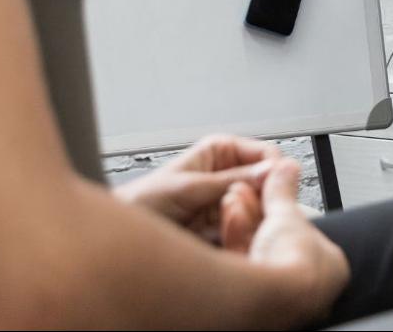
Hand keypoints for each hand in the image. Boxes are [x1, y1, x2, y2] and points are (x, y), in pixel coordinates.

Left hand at [115, 134, 280, 233]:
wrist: (118, 240)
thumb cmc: (140, 203)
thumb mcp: (189, 187)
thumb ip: (233, 180)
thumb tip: (273, 171)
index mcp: (220, 152)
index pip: (266, 156)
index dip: (273, 172)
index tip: (272, 188)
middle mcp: (227, 176)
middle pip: (265, 187)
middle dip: (257, 201)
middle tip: (240, 211)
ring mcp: (226, 205)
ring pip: (257, 212)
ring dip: (246, 221)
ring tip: (223, 228)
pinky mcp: (223, 232)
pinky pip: (245, 234)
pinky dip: (239, 238)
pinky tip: (223, 240)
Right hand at [221, 159, 351, 319]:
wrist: (270, 298)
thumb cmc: (296, 267)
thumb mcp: (289, 215)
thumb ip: (284, 192)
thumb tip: (285, 170)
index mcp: (330, 269)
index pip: (306, 234)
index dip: (286, 210)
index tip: (272, 191)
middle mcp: (305, 286)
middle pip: (278, 241)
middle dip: (261, 211)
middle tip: (248, 189)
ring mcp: (278, 294)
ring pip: (258, 250)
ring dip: (246, 219)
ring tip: (236, 195)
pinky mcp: (250, 299)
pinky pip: (243, 263)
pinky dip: (236, 235)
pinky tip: (231, 211)